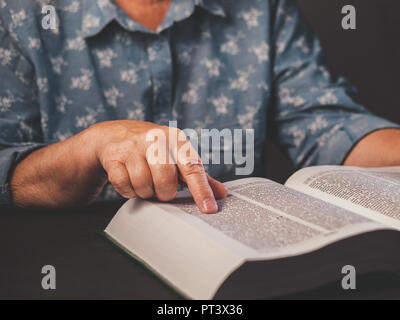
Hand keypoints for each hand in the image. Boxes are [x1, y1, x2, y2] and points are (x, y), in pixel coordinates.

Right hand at [88, 120, 226, 212]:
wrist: (112, 134)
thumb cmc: (151, 147)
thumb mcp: (175, 154)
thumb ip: (197, 174)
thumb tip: (221, 193)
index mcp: (176, 138)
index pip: (192, 167)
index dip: (201, 190)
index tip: (209, 208)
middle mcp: (155, 139)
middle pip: (166, 181)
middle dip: (164, 191)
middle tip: (160, 186)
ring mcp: (132, 146)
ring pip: (144, 186)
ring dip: (145, 191)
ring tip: (144, 179)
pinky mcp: (114, 156)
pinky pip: (125, 187)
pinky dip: (128, 190)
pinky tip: (129, 177)